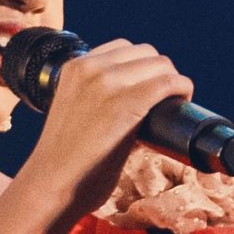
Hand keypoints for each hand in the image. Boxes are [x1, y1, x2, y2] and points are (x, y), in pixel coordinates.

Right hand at [15, 39, 193, 227]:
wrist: (50, 184)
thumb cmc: (63, 162)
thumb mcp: (74, 112)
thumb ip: (96, 100)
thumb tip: (136, 107)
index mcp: (75, 66)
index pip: (123, 49)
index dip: (142, 68)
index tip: (149, 89)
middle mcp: (90, 67)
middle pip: (145, 53)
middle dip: (160, 73)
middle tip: (165, 99)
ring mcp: (108, 83)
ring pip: (160, 64)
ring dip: (173, 80)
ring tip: (174, 103)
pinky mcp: (126, 103)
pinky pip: (169, 83)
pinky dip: (182, 88)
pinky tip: (183, 101)